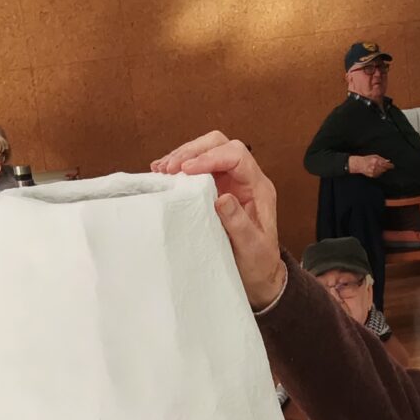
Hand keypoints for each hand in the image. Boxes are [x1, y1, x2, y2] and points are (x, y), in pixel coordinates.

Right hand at [154, 130, 285, 306]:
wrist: (258, 274)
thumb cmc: (259, 262)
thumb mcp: (252, 247)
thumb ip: (239, 223)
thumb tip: (223, 198)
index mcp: (258, 187)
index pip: (236, 155)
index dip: (210, 157)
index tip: (186, 170)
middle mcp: (244, 178)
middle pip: (219, 144)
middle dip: (193, 150)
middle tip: (169, 167)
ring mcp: (230, 181)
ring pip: (206, 151)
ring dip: (183, 156)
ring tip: (161, 169)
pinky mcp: (216, 188)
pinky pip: (198, 168)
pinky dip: (180, 167)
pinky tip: (164, 173)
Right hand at [350, 154, 392, 177]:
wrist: (359, 164)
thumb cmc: (367, 159)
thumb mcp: (375, 156)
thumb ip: (382, 158)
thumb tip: (388, 161)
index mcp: (376, 161)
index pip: (386, 164)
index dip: (390, 166)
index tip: (392, 166)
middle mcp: (375, 167)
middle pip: (384, 169)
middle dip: (385, 167)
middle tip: (383, 165)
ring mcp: (373, 172)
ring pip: (382, 172)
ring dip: (381, 170)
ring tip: (377, 167)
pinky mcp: (372, 175)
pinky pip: (378, 174)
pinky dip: (378, 172)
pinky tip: (375, 170)